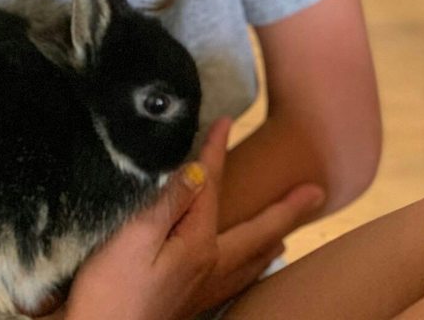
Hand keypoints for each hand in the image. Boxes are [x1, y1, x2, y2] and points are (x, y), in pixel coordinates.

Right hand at [53, 119, 324, 319]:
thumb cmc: (109, 291)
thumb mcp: (133, 238)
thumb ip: (168, 202)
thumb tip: (199, 171)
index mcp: (197, 247)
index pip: (211, 188)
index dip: (216, 151)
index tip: (226, 121)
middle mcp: (209, 269)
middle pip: (256, 234)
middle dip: (285, 211)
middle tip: (315, 193)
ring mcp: (201, 290)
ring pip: (250, 261)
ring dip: (271, 239)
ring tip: (287, 232)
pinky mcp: (188, 304)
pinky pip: (236, 278)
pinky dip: (251, 265)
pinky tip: (244, 270)